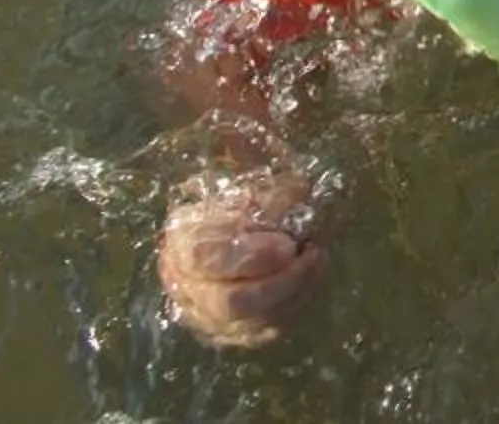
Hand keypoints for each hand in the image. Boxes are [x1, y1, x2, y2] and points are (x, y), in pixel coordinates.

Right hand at [159, 165, 328, 347]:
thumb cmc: (257, 186)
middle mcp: (184, 281)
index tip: (288, 246)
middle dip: (280, 281)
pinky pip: (267, 329)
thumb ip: (261, 171)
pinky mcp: (231, 331)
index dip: (248, 256)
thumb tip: (280, 182)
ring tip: (317, 257)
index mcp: (181, 238)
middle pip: (228, 302)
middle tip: (310, 253)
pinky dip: (296, 302)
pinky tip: (312, 274)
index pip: (202, 258)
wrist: (262, 211)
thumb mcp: (258, 167)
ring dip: (295, 290)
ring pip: (252, 321)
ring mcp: (204, 313)